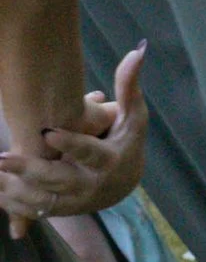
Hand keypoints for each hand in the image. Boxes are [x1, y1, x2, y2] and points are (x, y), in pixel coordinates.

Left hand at [0, 46, 145, 237]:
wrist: (124, 184)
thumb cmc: (127, 141)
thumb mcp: (133, 116)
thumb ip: (129, 87)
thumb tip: (136, 50)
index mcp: (109, 160)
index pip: (88, 151)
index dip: (69, 143)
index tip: (47, 132)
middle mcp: (90, 185)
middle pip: (58, 179)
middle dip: (29, 170)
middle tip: (2, 158)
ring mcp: (73, 202)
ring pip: (41, 199)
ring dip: (13, 189)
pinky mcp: (59, 210)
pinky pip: (33, 210)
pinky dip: (12, 203)